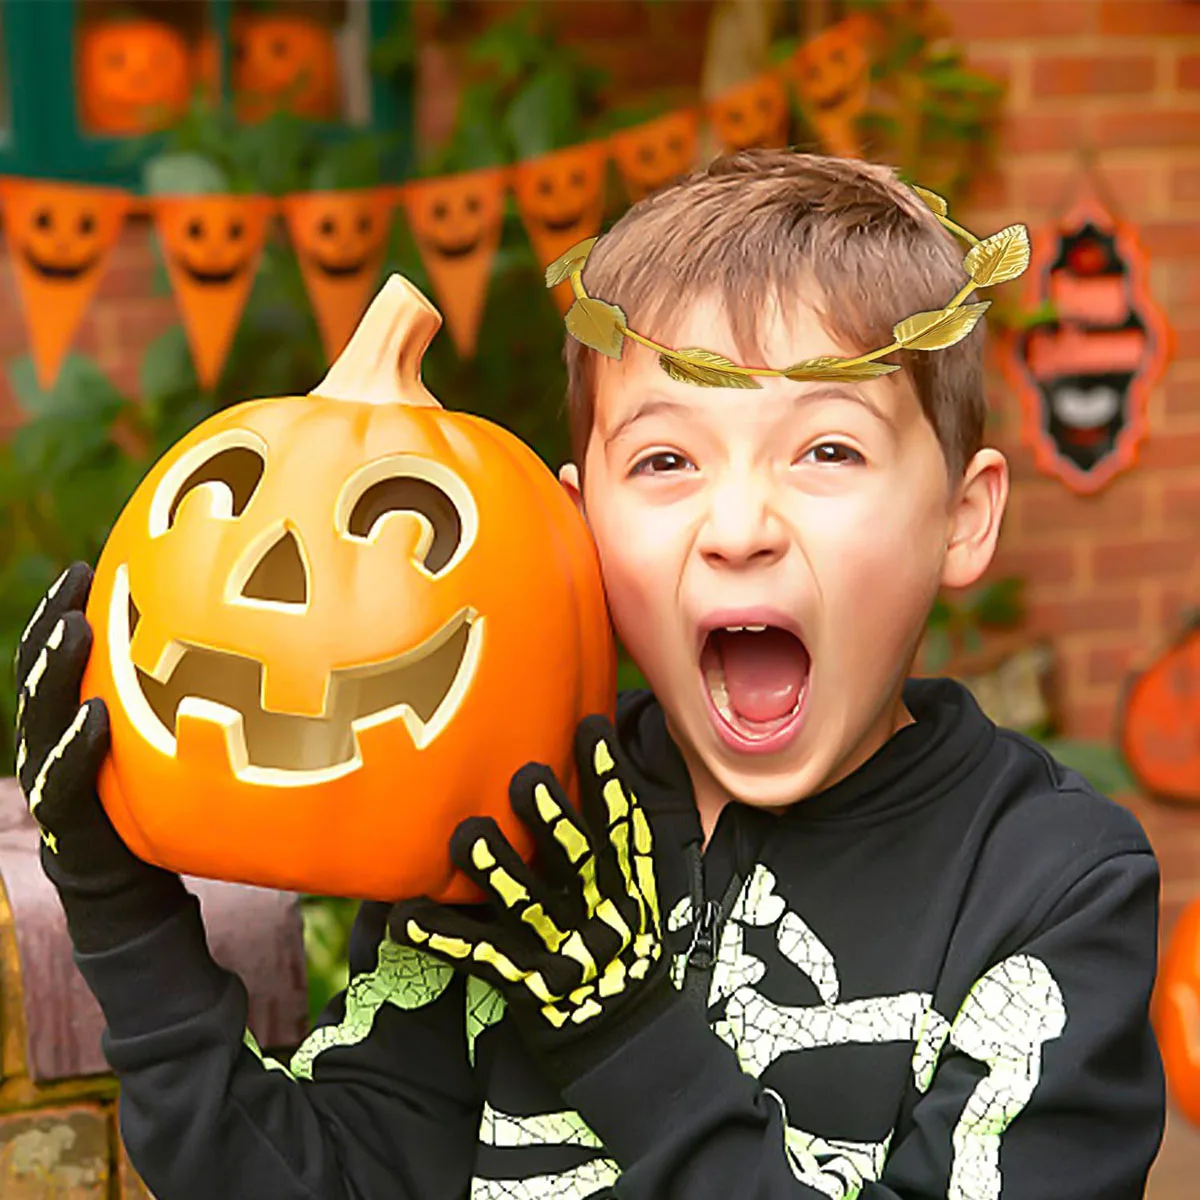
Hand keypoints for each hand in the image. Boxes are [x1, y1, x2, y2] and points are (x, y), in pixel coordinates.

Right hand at [14, 562, 184, 951]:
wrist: (144, 897)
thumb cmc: (163, 807)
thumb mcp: (171, 745)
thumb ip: (185, 702)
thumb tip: (251, 644)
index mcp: (75, 722)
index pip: (58, 659)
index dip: (62, 610)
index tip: (85, 564)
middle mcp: (55, 746)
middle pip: (41, 677)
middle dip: (53, 627)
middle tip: (74, 583)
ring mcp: (54, 785)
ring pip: (43, 719)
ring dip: (58, 671)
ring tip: (78, 628)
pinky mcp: (69, 823)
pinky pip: (65, 782)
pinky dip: (77, 748)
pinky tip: (95, 717)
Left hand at [389, 715, 673, 1078]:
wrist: (627, 1046)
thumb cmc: (628, 956)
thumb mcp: (644, 900)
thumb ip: (626, 846)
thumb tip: (621, 776)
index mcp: (629, 888)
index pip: (622, 825)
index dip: (608, 776)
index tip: (590, 726)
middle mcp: (599, 913)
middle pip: (574, 857)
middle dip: (550, 816)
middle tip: (525, 776)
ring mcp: (561, 950)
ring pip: (524, 902)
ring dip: (495, 867)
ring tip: (467, 833)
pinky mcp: (526, 985)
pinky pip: (478, 956)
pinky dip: (441, 936)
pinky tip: (404, 916)